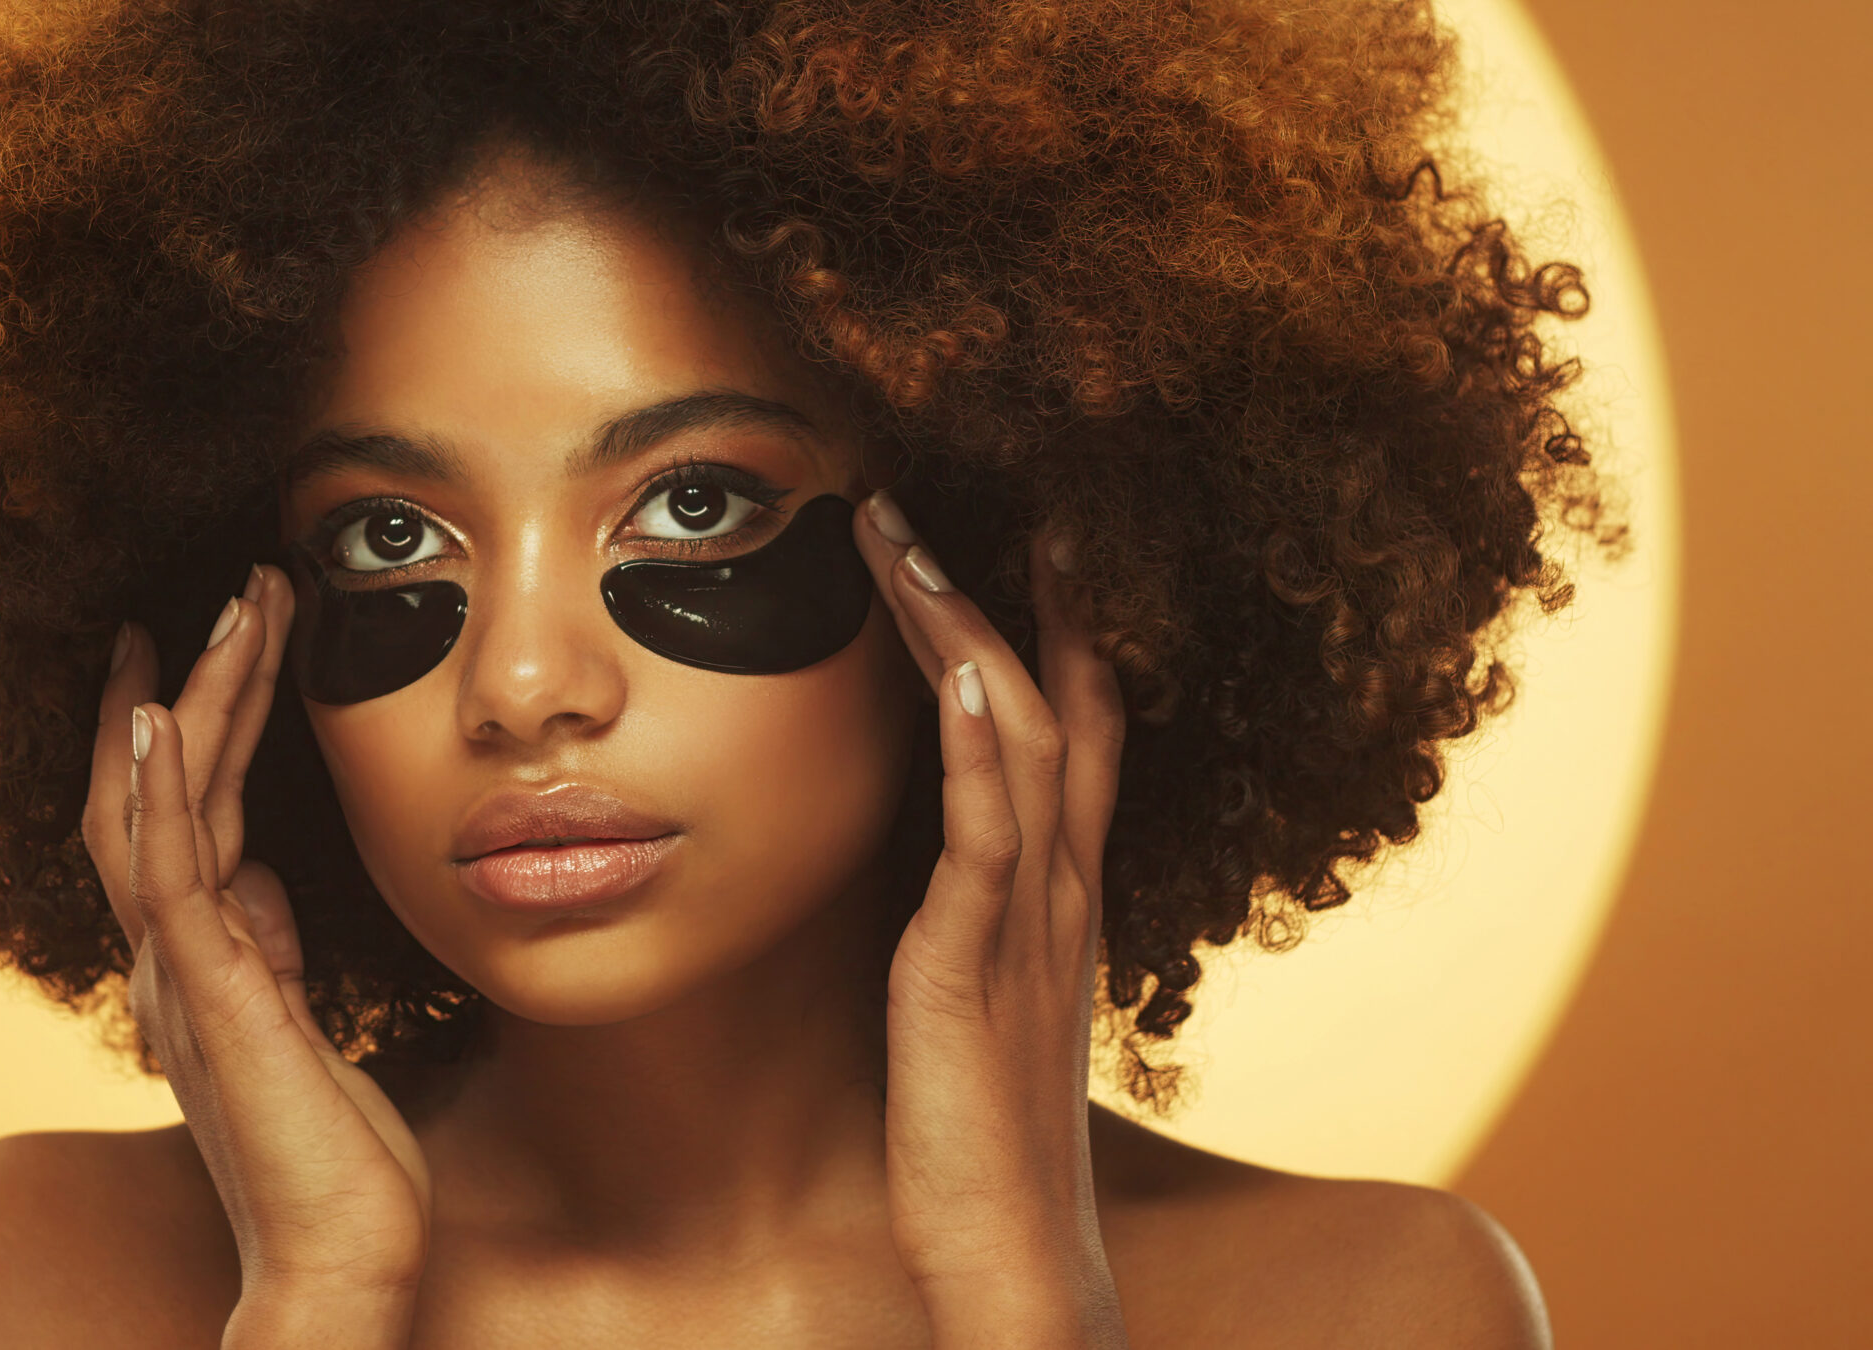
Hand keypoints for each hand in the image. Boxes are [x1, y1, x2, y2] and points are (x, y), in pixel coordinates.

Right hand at [81, 565, 428, 1342]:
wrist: (339, 1261)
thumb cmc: (333, 1158)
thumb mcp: (304, 1027)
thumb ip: (267, 949)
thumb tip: (258, 876)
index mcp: (196, 962)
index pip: (177, 815)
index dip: (187, 724)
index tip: (207, 640)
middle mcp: (169, 959)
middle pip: (156, 791)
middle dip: (194, 685)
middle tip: (236, 589)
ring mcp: (180, 976)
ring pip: (159, 809)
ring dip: (189, 704)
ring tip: (225, 612)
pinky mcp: (209, 997)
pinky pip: (164, 874)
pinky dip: (151, 788)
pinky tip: (153, 714)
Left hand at [855, 491, 1129, 1348]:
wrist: (1015, 1265)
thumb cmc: (983, 1145)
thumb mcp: (979, 1006)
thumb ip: (969, 928)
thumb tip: (930, 874)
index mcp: (1062, 899)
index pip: (1082, 733)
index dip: (1065, 630)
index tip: (1029, 539)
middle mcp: (1063, 893)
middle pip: (1059, 707)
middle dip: (1015, 595)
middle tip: (965, 498)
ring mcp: (1029, 926)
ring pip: (1021, 740)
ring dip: (970, 631)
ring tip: (914, 538)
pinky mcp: (974, 971)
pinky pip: (988, 835)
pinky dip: (977, 743)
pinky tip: (955, 669)